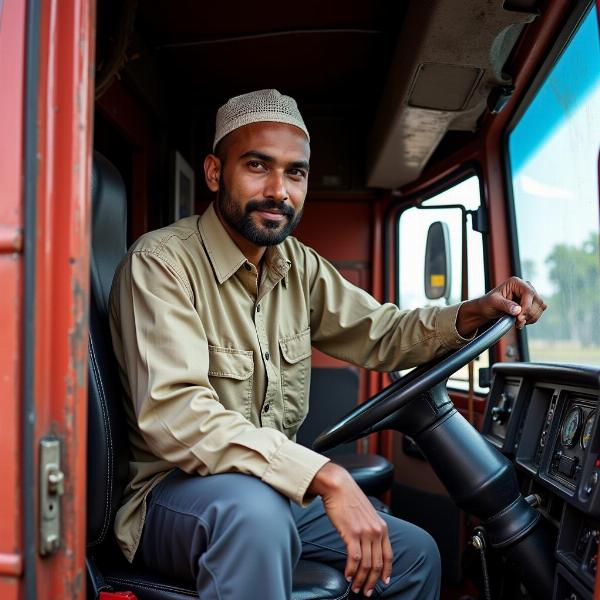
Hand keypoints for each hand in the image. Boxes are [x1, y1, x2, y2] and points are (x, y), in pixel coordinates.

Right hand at [308, 462, 391, 596]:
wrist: (338, 485)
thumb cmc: (348, 498)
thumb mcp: (366, 514)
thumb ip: (370, 528)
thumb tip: (367, 543)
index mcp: (382, 527)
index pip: (388, 556)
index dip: (387, 572)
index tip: (383, 582)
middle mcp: (376, 531)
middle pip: (377, 564)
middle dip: (372, 581)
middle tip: (365, 591)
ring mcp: (365, 532)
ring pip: (366, 565)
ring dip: (360, 580)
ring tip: (354, 587)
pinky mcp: (352, 533)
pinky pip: (354, 559)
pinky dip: (351, 570)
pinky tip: (347, 575)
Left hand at [457, 276, 546, 335]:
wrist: (488, 308)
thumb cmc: (488, 303)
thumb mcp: (493, 303)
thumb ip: (505, 305)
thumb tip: (518, 310)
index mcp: (515, 282)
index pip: (528, 293)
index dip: (526, 307)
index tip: (520, 318)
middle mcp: (525, 286)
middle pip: (537, 301)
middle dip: (528, 314)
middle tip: (517, 323)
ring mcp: (530, 295)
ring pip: (540, 307)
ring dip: (531, 318)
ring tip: (518, 323)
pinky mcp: (532, 303)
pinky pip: (538, 312)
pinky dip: (532, 319)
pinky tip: (521, 321)